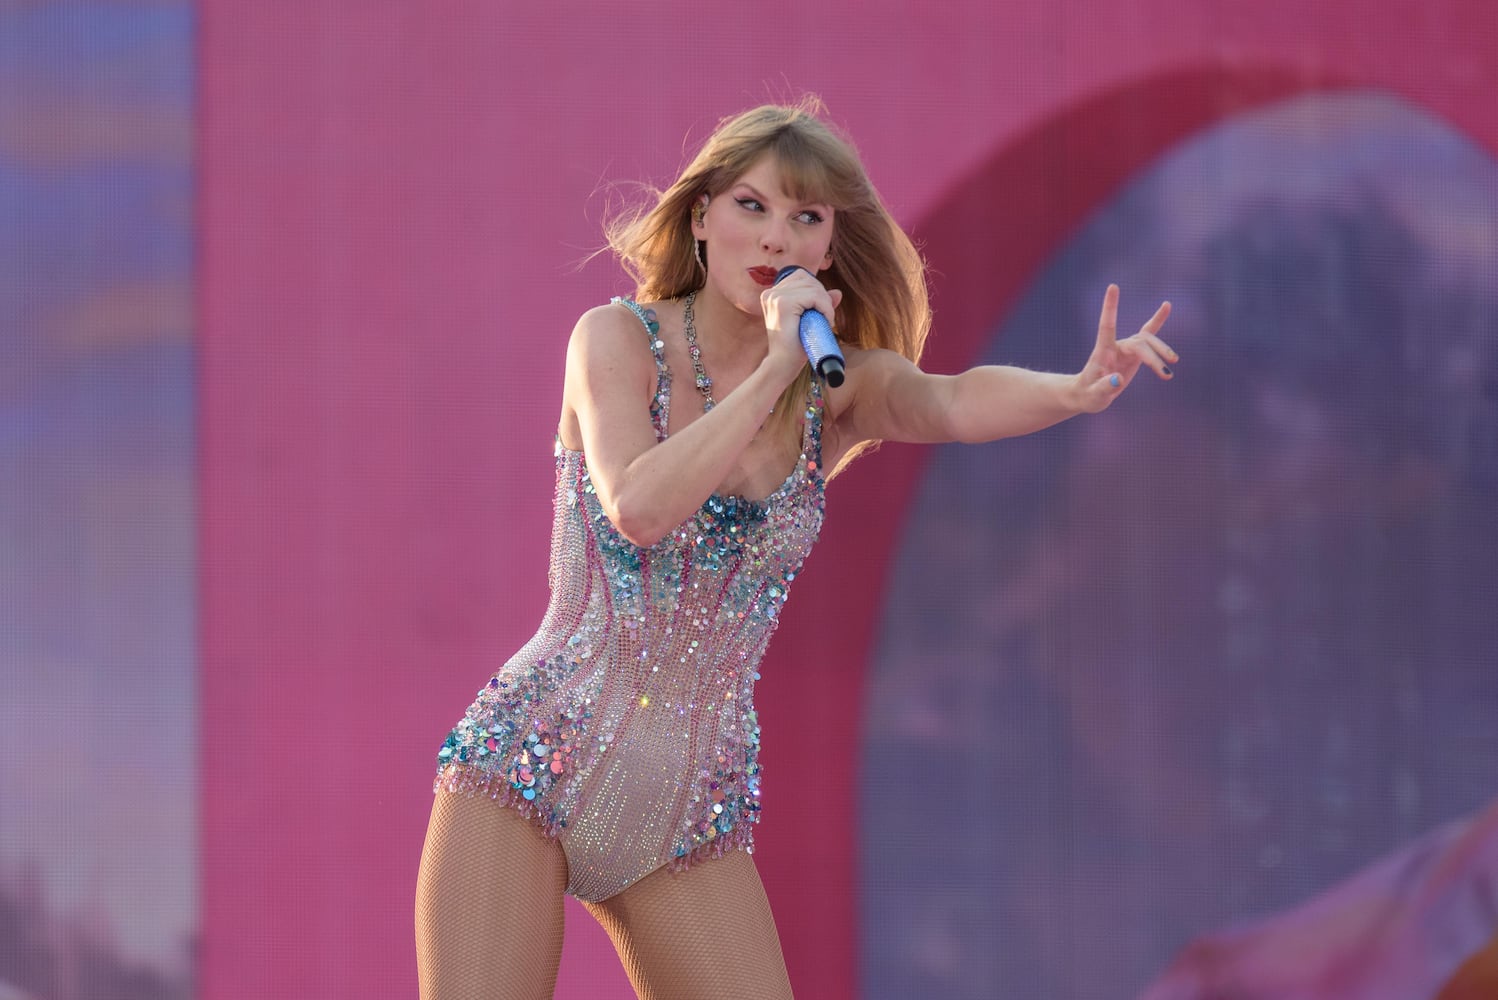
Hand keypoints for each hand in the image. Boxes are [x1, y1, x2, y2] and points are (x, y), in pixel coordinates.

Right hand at [759, 267, 842, 377]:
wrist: (783, 365)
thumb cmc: (795, 346)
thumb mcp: (808, 320)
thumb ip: (821, 304)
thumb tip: (837, 292)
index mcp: (772, 294)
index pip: (801, 277)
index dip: (816, 290)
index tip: (819, 311)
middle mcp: (771, 293)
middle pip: (808, 279)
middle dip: (822, 297)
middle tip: (825, 318)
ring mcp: (775, 297)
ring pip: (813, 287)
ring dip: (825, 304)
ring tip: (824, 321)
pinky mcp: (783, 304)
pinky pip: (815, 297)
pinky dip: (826, 308)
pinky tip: (825, 321)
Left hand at [1075, 284, 1174, 412]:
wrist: (1088, 394)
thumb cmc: (1088, 395)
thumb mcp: (1094, 396)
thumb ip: (1104, 388)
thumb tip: (1118, 379)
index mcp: (1103, 351)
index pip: (1107, 325)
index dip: (1110, 307)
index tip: (1113, 286)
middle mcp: (1116, 345)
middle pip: (1139, 343)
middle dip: (1153, 357)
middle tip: (1165, 373)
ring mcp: (1126, 347)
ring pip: (1148, 341)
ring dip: (1161, 352)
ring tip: (1170, 369)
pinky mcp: (1134, 353)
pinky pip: (1148, 335)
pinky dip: (1157, 321)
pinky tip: (1167, 305)